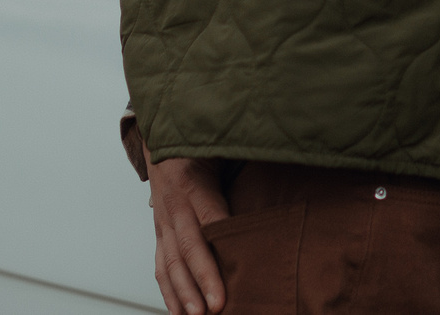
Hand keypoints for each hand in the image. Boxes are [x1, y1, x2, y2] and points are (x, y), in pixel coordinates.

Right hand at [148, 155, 227, 314]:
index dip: (220, 244)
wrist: (161, 140)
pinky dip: (169, 292)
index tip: (235, 261)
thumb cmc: (197, 142)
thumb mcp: (220, 143)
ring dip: (182, 292)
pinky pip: (160, 266)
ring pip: (169, 262)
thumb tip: (279, 155)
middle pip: (188, 247)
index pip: (209, 217)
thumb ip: (243, 154)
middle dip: (202, 279)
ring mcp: (163, 223)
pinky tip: (179, 311)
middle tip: (215, 307)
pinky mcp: (160, 235)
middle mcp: (174, 206)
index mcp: (193, 183)